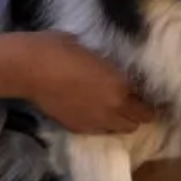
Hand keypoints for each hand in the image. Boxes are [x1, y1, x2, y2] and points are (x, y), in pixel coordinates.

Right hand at [19, 31, 157, 134]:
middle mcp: (112, 108)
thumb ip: (112, 67)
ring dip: (121, 121)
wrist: (31, 68)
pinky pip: (99, 132)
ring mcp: (94, 122)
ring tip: (114, 108)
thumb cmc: (62, 48)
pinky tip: (95, 111)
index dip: (149, 102)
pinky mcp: (76, 128)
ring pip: (119, 130)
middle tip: (132, 102)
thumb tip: (119, 69)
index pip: (148, 106)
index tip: (146, 95)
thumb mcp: (96, 51)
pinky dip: (102, 125)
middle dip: (138, 114)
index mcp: (121, 86)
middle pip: (137, 122)